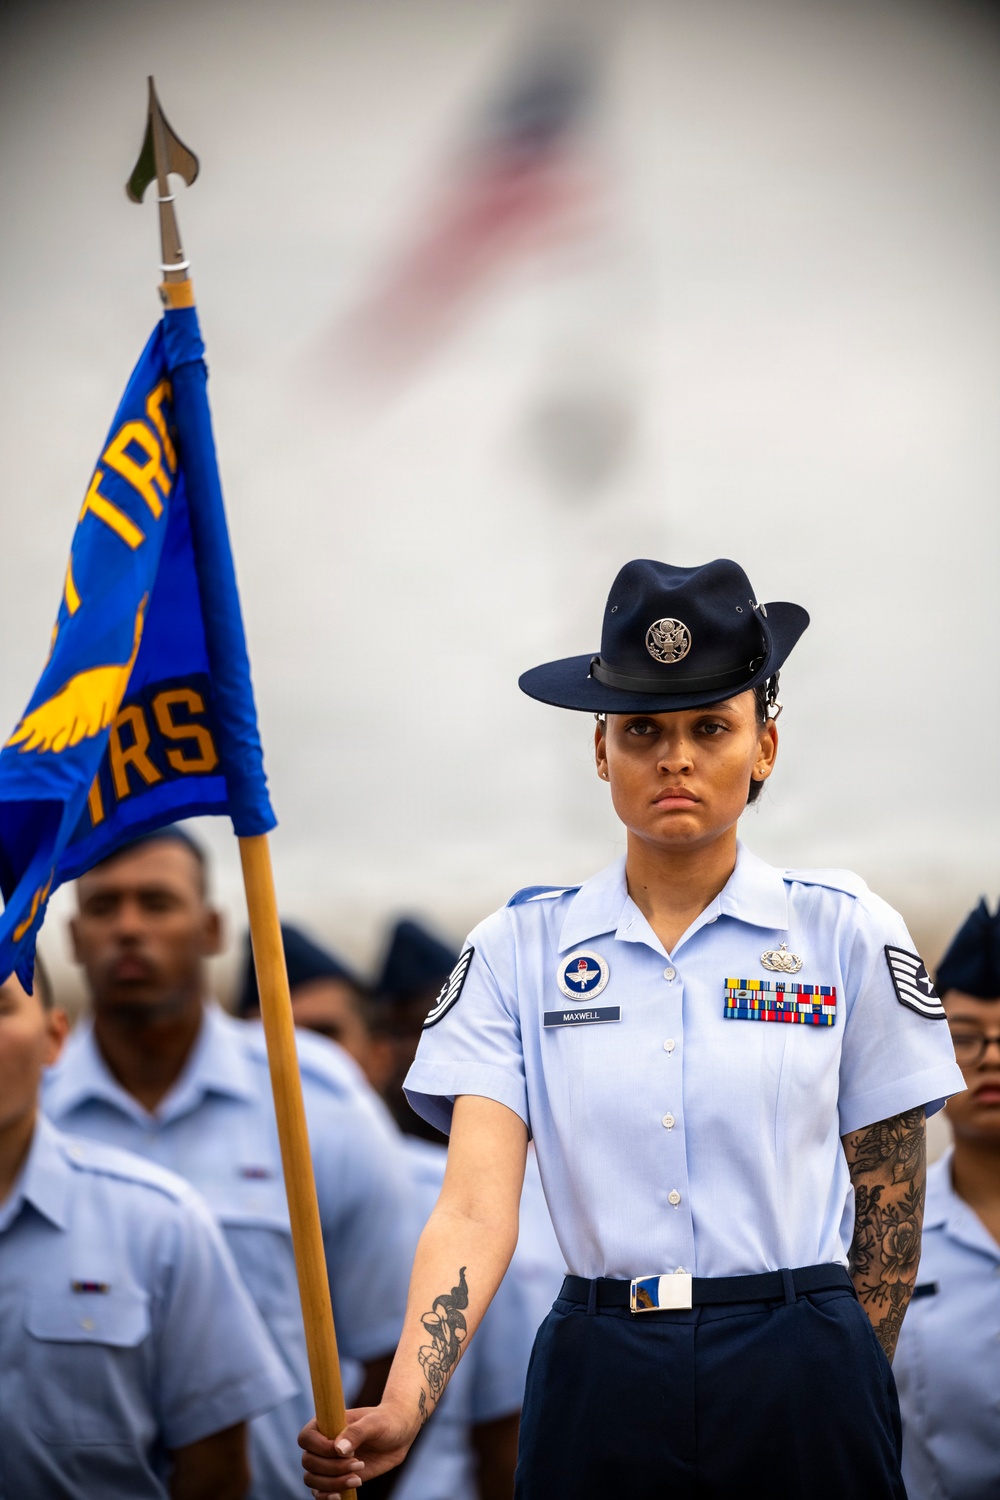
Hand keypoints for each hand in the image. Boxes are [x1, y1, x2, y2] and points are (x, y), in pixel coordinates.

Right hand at [299, 1405, 417, 1494]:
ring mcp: (328, 1462)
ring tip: (357, 1478)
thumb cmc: (386, 1421)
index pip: (306, 1438)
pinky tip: (340, 1496)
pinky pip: (319, 1492)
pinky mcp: (335, 1478)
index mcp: (326, 1424)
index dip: (321, 1448)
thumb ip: (357, 1432)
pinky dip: (325, 1497)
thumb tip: (338, 1449)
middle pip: (309, 1462)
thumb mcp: (375, 1423)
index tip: (344, 1451)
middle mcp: (322, 1444)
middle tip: (358, 1463)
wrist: (398, 1435)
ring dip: (332, 1483)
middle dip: (332, 1468)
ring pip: (312, 1479)